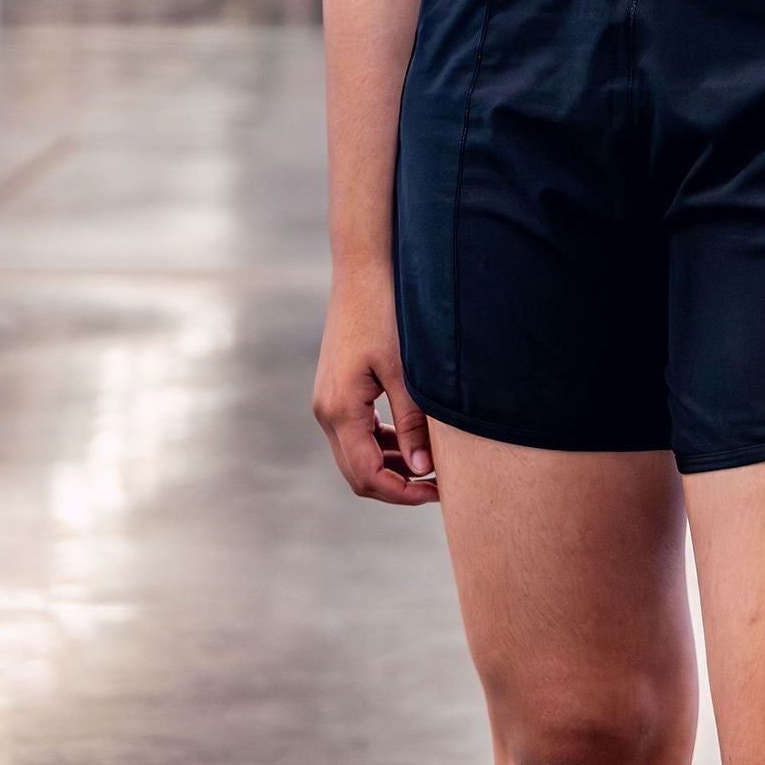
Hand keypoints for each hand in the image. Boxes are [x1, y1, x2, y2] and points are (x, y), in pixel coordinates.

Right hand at [312, 266, 439, 505]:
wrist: (362, 271)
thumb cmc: (384, 313)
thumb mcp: (404, 370)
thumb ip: (412, 422)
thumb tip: (423, 470)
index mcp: (339, 410)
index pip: (367, 475)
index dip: (401, 493)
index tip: (437, 494)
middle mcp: (326, 412)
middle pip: (358, 472)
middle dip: (397, 486)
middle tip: (438, 486)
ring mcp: (327, 401)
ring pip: (356, 454)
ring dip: (390, 466)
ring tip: (431, 466)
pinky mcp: (336, 390)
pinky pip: (356, 432)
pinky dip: (382, 444)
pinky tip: (412, 440)